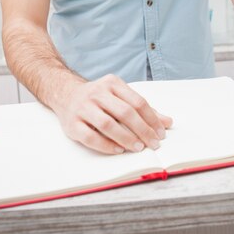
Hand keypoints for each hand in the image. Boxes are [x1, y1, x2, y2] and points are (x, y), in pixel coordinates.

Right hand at [53, 74, 172, 154]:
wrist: (65, 93)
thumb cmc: (99, 98)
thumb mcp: (120, 96)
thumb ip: (143, 109)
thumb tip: (168, 122)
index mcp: (112, 83)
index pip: (137, 101)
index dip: (152, 118)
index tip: (161, 133)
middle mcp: (97, 93)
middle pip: (124, 112)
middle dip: (142, 130)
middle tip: (153, 144)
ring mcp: (83, 107)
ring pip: (107, 124)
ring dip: (125, 138)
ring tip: (138, 148)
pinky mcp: (72, 123)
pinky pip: (90, 136)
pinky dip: (106, 145)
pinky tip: (118, 150)